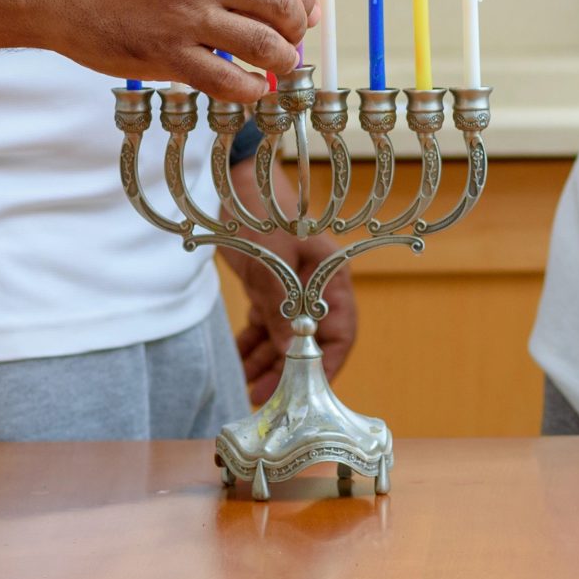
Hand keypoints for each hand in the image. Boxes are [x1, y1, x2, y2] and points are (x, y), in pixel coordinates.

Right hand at [43, 0, 318, 100]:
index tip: (305, 15)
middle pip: (281, 4)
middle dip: (297, 30)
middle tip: (293, 42)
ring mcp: (185, 15)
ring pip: (264, 44)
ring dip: (282, 61)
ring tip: (278, 67)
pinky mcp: (167, 54)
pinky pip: (228, 80)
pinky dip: (251, 90)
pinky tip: (251, 89)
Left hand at [223, 158, 356, 402]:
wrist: (238, 182)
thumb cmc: (262, 210)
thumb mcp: (272, 259)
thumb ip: (283, 305)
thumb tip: (292, 353)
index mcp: (330, 276)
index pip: (340, 331)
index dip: (328, 363)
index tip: (308, 389)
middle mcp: (316, 287)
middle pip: (310, 341)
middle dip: (289, 371)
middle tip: (266, 396)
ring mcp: (293, 289)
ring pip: (286, 337)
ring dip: (268, 362)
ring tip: (248, 386)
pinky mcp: (271, 289)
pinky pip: (267, 325)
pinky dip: (254, 344)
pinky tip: (239, 360)